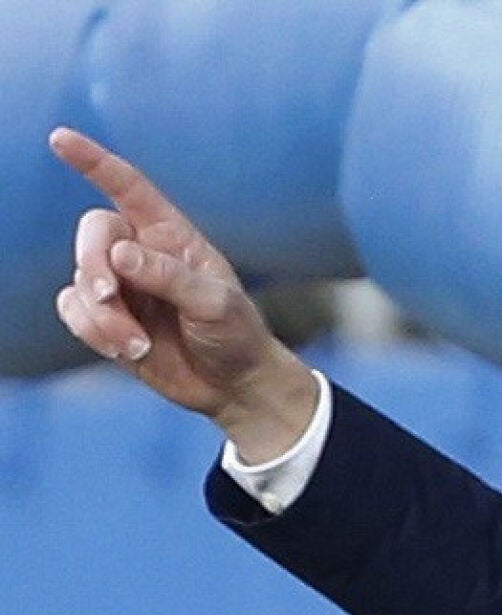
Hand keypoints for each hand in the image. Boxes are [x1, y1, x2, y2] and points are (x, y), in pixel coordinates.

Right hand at [49, 127, 316, 462]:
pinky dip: (93, 331)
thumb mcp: (216, 304)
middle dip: (94, 264)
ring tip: (139, 344)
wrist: (233, 385)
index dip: (95, 162)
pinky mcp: (104, 318)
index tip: (61, 138)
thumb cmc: (236, 334)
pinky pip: (72, 312)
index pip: (129, 188)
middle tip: (107, 296)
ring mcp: (120, 286)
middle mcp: (140, 252)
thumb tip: (119, 254)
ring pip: (80, 281)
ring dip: (102, 315)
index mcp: (172, 235)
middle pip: (93, 234)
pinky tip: (128, 350)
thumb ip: (170, 276)